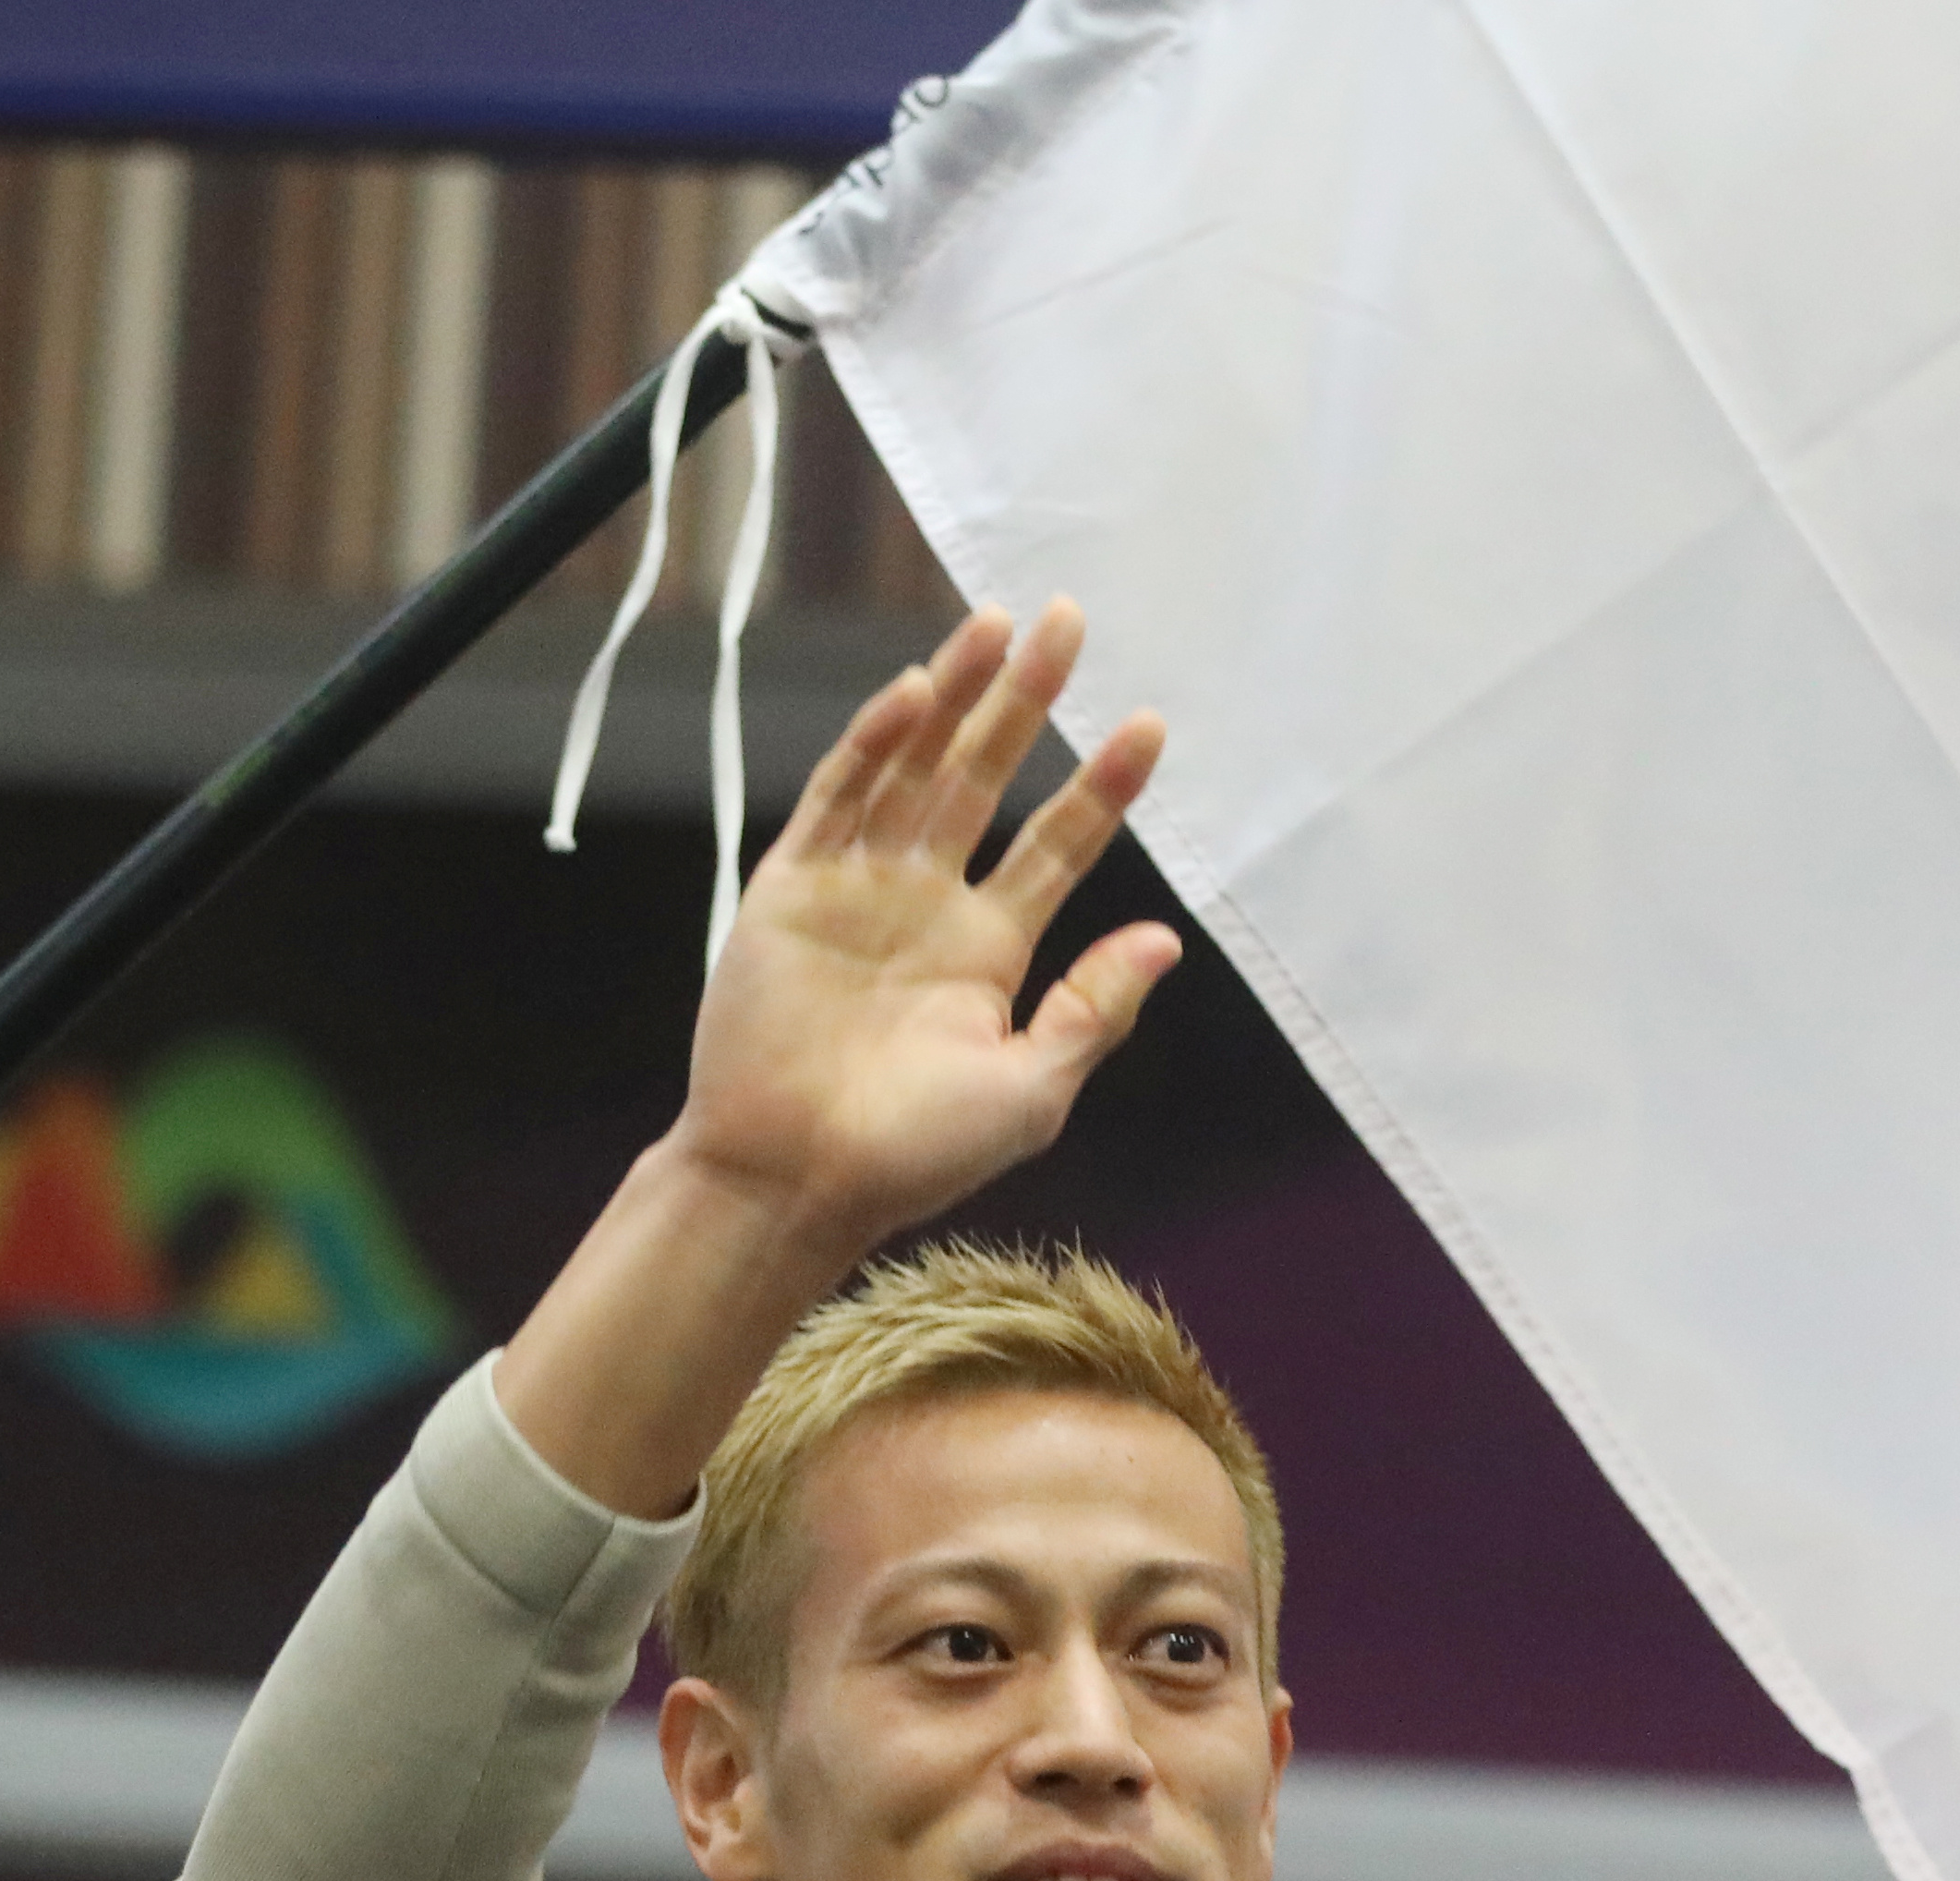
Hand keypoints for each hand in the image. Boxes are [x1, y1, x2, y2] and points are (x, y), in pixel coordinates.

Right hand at [667, 600, 1176, 1258]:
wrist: (794, 1179)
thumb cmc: (914, 1156)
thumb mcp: (1031, 1089)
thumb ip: (1095, 1010)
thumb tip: (1168, 940)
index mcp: (988, 950)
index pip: (1057, 844)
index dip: (1102, 787)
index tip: (1149, 727)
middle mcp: (926, 904)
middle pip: (985, 777)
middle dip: (1026, 701)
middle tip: (1066, 621)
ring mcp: (857, 887)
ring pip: (915, 766)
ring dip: (954, 695)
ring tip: (998, 625)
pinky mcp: (791, 885)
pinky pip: (838, 795)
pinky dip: (873, 742)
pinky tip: (916, 690)